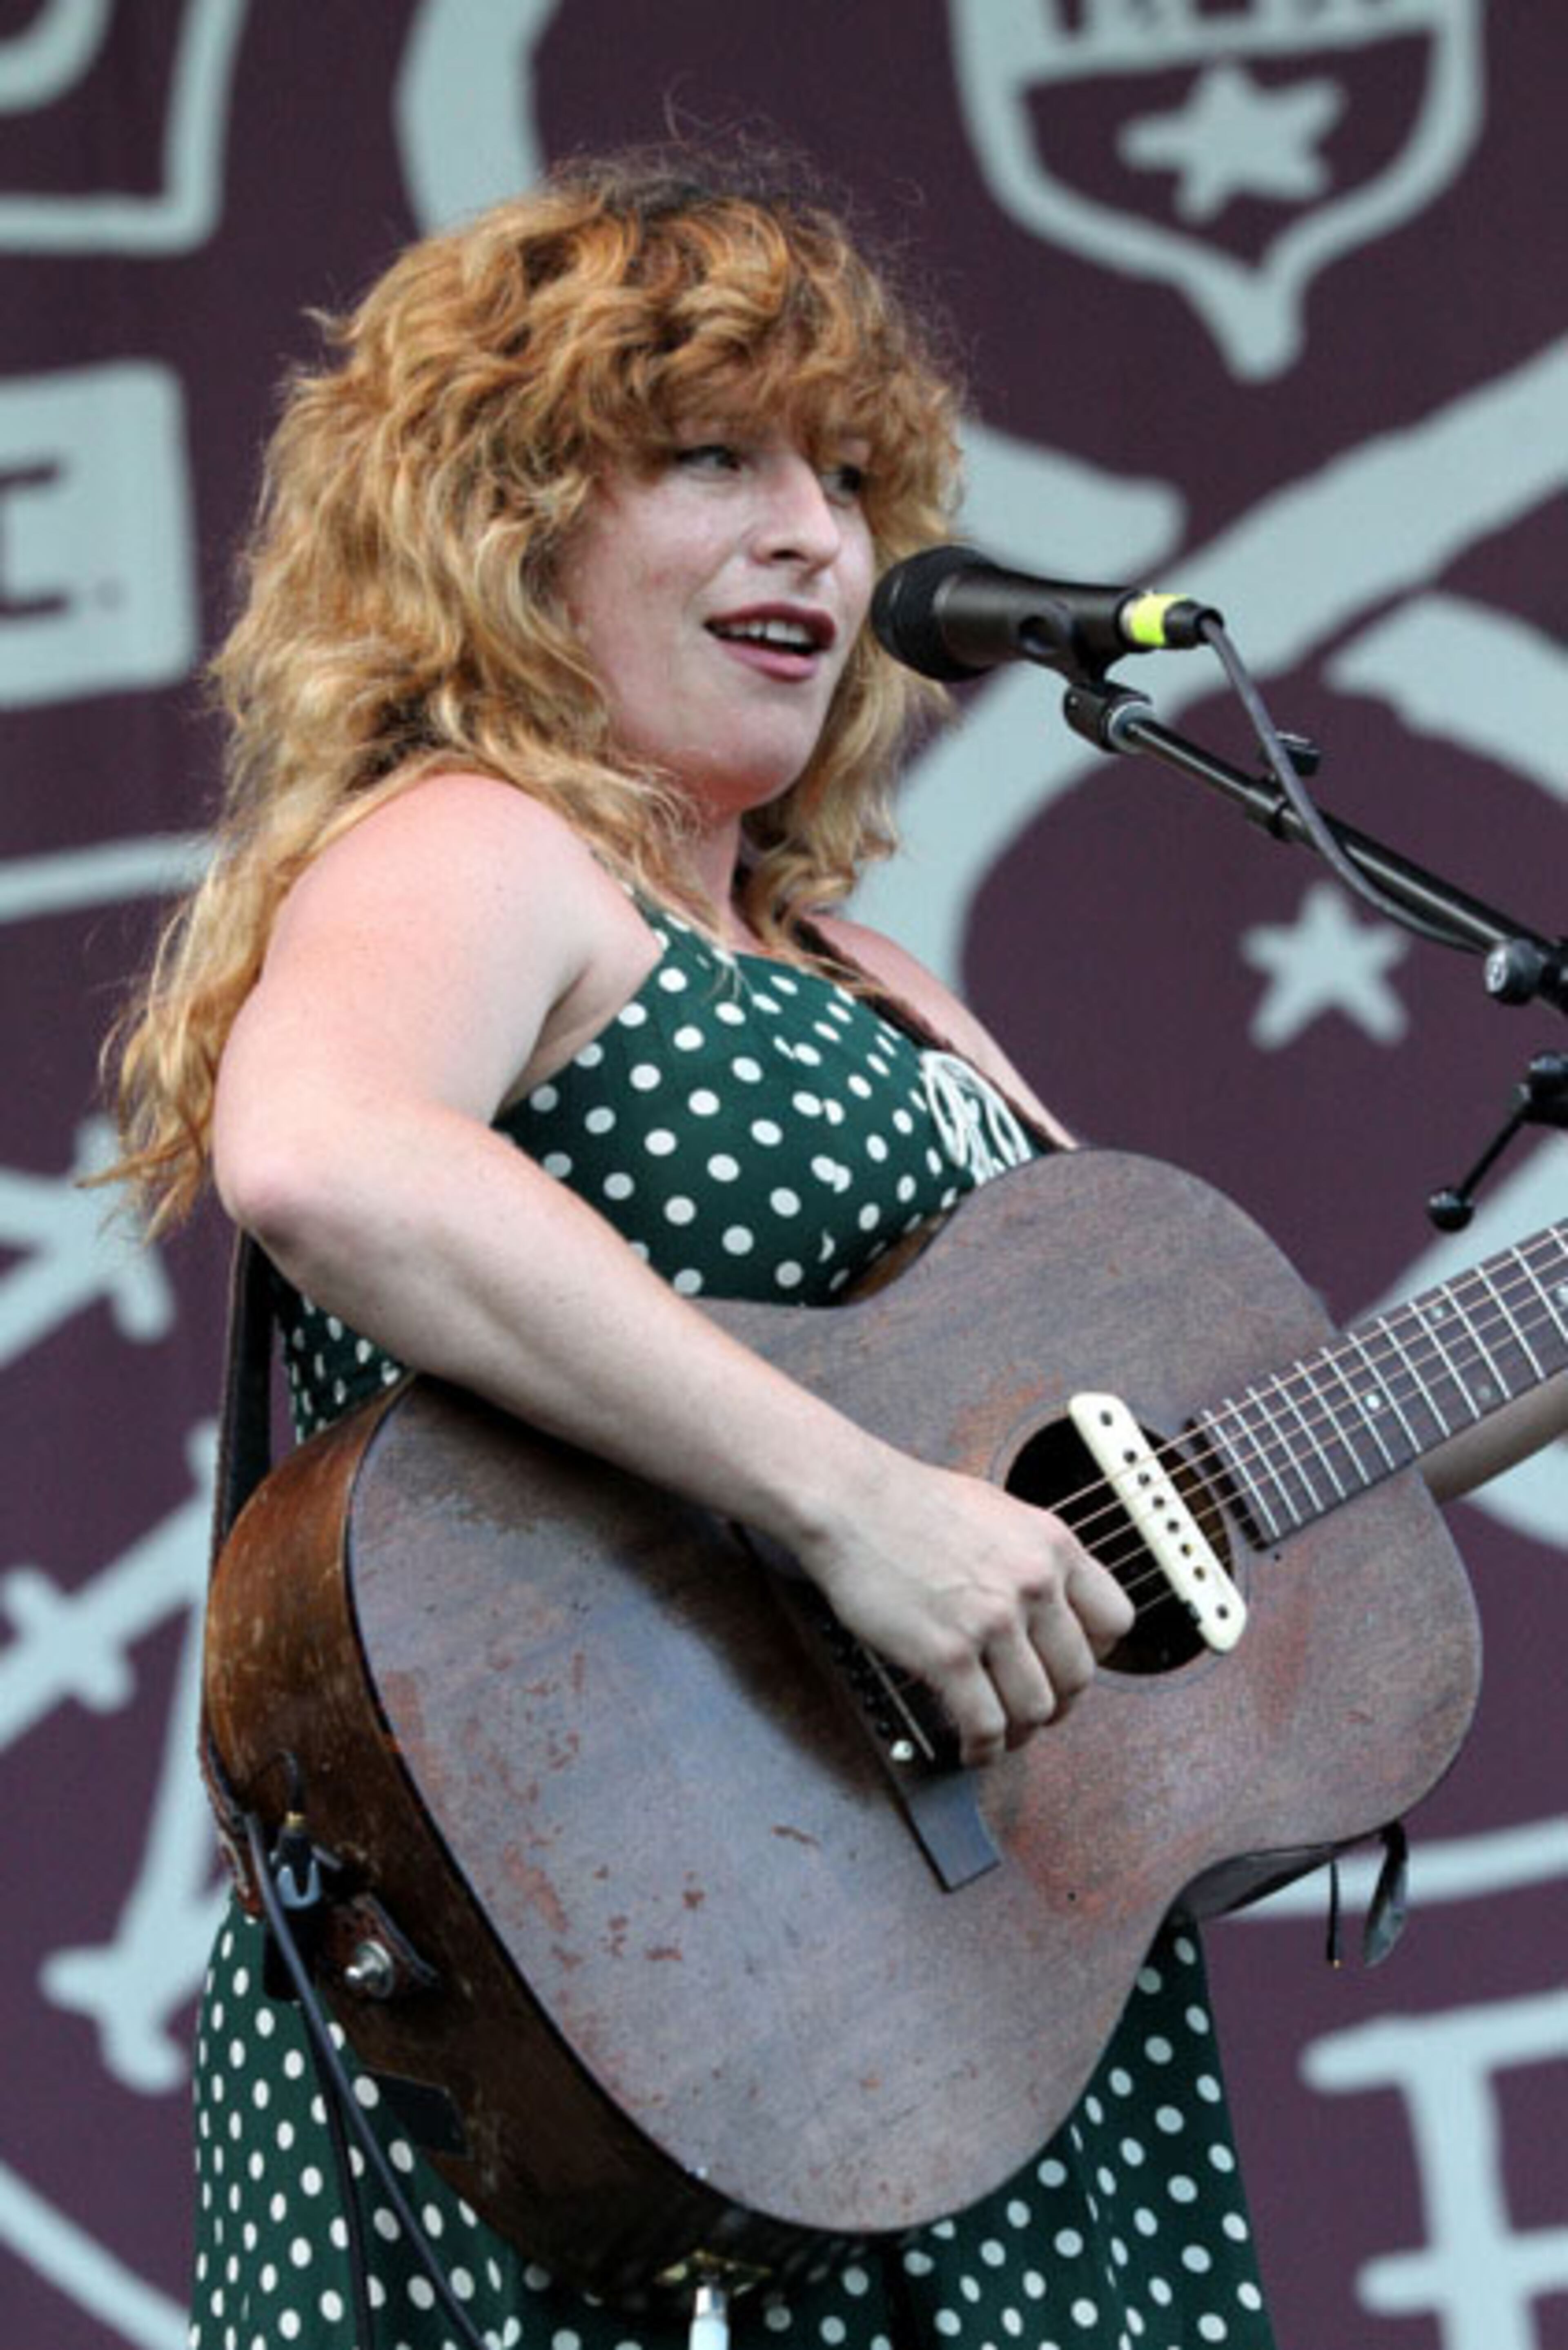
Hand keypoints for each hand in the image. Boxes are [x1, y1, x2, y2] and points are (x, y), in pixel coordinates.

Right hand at [794, 1452, 1134, 1767]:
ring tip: (1000, 1734)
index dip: (1095, 1653)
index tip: (1068, 1665)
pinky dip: (983, 1748)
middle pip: (1078, 1675)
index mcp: (1052, 1546)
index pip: (1116, 1620)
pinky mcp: (948, 1652)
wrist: (851, 1499)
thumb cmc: (911, 1502)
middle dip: (1058, 1703)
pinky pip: (986, 1723)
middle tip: (1033, 1710)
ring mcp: (993, 1620)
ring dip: (1020, 1732)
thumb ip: (1031, 1557)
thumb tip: (1048, 1600)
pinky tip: (971, 1748)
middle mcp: (1033, 1583)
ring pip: (1036, 1707)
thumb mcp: (999, 1514)